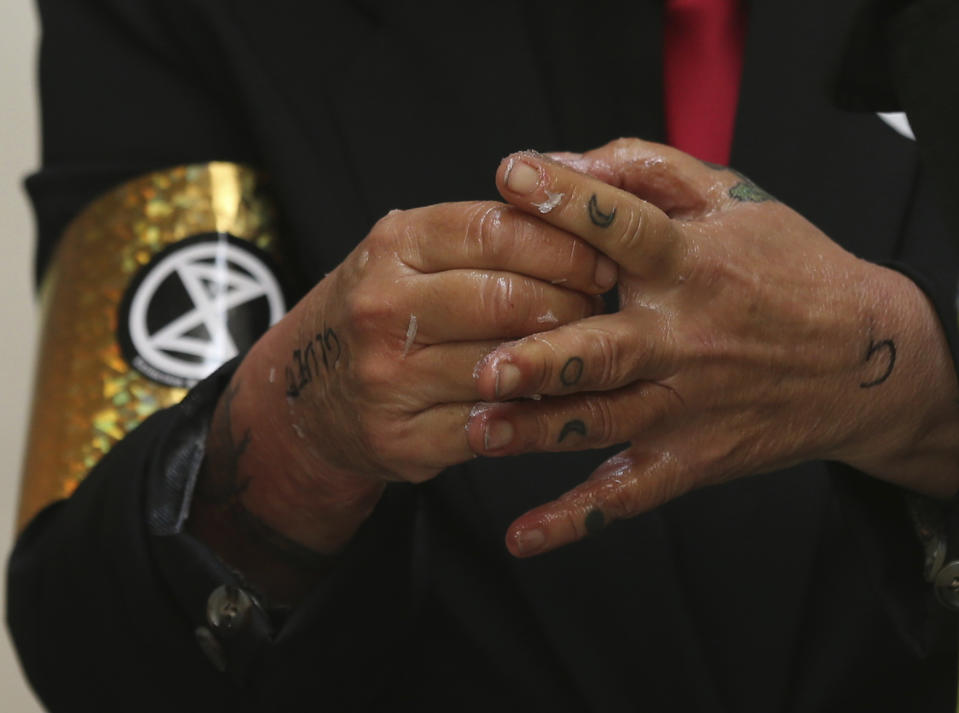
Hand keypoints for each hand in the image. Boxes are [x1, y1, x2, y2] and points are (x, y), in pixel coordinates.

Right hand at [197, 200, 616, 554]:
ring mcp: (387, 378)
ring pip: (506, 366)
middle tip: (593, 311)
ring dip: (558, 362)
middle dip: (570, 305)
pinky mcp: (400, 440)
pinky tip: (541, 398)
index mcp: (393, 246)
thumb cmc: (381, 312)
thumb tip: (583, 236)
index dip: (564, 246)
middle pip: (507, 299)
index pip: (497, 230)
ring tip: (574, 353)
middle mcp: (382, 308)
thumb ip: (484, 238)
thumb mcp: (411, 254)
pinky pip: (493, 426)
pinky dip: (529, 413)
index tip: (599, 262)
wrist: (304, 394)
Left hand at [467, 139, 958, 556]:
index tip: (512, 176)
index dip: (570, 200)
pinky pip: (629, 493)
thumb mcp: (733, 201)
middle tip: (486, 365)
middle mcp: (684, 340)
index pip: (626, 227)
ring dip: (539, 431)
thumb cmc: (790, 268)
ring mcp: (686, 406)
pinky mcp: (691, 457)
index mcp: (691, 266)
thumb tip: (568, 160)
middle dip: (545, 359)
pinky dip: (576, 517)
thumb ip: (650, 170)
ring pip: (603, 422)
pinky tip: (523, 535)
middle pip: (606, 350)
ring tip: (480, 431)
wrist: (865, 358)